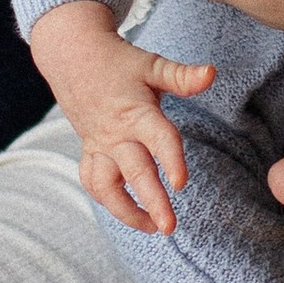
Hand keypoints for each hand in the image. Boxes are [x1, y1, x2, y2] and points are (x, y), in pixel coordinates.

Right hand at [30, 2, 217, 234]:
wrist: (71, 55)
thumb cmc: (118, 62)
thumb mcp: (152, 65)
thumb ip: (182, 76)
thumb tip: (212, 73)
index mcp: (136, 112)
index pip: (158, 139)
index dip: (171, 160)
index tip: (181, 184)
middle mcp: (116, 134)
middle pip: (135, 172)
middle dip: (151, 201)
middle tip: (169, 227)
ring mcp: (99, 145)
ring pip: (106, 186)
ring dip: (126, 211)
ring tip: (152, 228)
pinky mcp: (89, 151)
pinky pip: (93, 182)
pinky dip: (106, 200)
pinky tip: (129, 211)